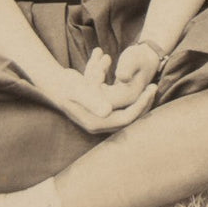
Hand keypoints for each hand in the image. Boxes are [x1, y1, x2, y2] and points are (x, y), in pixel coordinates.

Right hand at [34, 48, 157, 133]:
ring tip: (150, 86)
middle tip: (154, 87)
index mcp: (96, 122)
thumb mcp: (79, 90)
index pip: (127, 118)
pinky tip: (139, 86)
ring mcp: (99, 118)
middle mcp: (99, 124)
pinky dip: (130, 98)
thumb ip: (92, 100)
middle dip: (143, 102)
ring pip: (126, 112)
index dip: (141, 104)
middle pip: (129, 117)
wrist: (53, 82)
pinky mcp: (99, 111)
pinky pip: (121, 107)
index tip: (151, 89)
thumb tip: (107, 112)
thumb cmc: (66, 84)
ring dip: (138, 100)